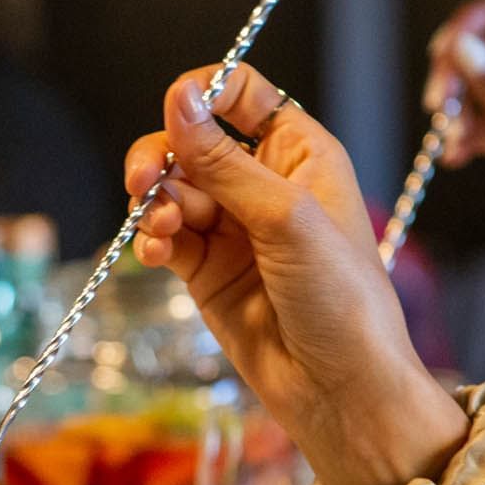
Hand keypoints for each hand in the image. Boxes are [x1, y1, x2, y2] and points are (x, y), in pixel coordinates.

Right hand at [126, 65, 467, 484]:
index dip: (204, 93)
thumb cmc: (341, 301)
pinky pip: (164, 237)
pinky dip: (151, 240)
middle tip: (144, 181)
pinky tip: (157, 253)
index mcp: (301, 154)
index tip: (176, 112)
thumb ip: (223, 160)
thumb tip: (178, 98)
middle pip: (192, 140)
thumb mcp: (284, 218)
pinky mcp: (206, 272)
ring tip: (161, 230)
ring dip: (155, 202)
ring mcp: (232, 230)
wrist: (339, 390)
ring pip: (171, 190)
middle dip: (163, 155)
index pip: (242, 94)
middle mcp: (265, 185)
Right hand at [424, 0, 484, 305]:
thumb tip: (460, 50)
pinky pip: (477, 119)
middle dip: (457, 70)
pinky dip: (463, 135)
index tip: (443, 48)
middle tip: (438, 103)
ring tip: (454, 139)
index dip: (475, 21)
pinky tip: (458, 156)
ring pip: (475, 82)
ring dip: (456, 107)